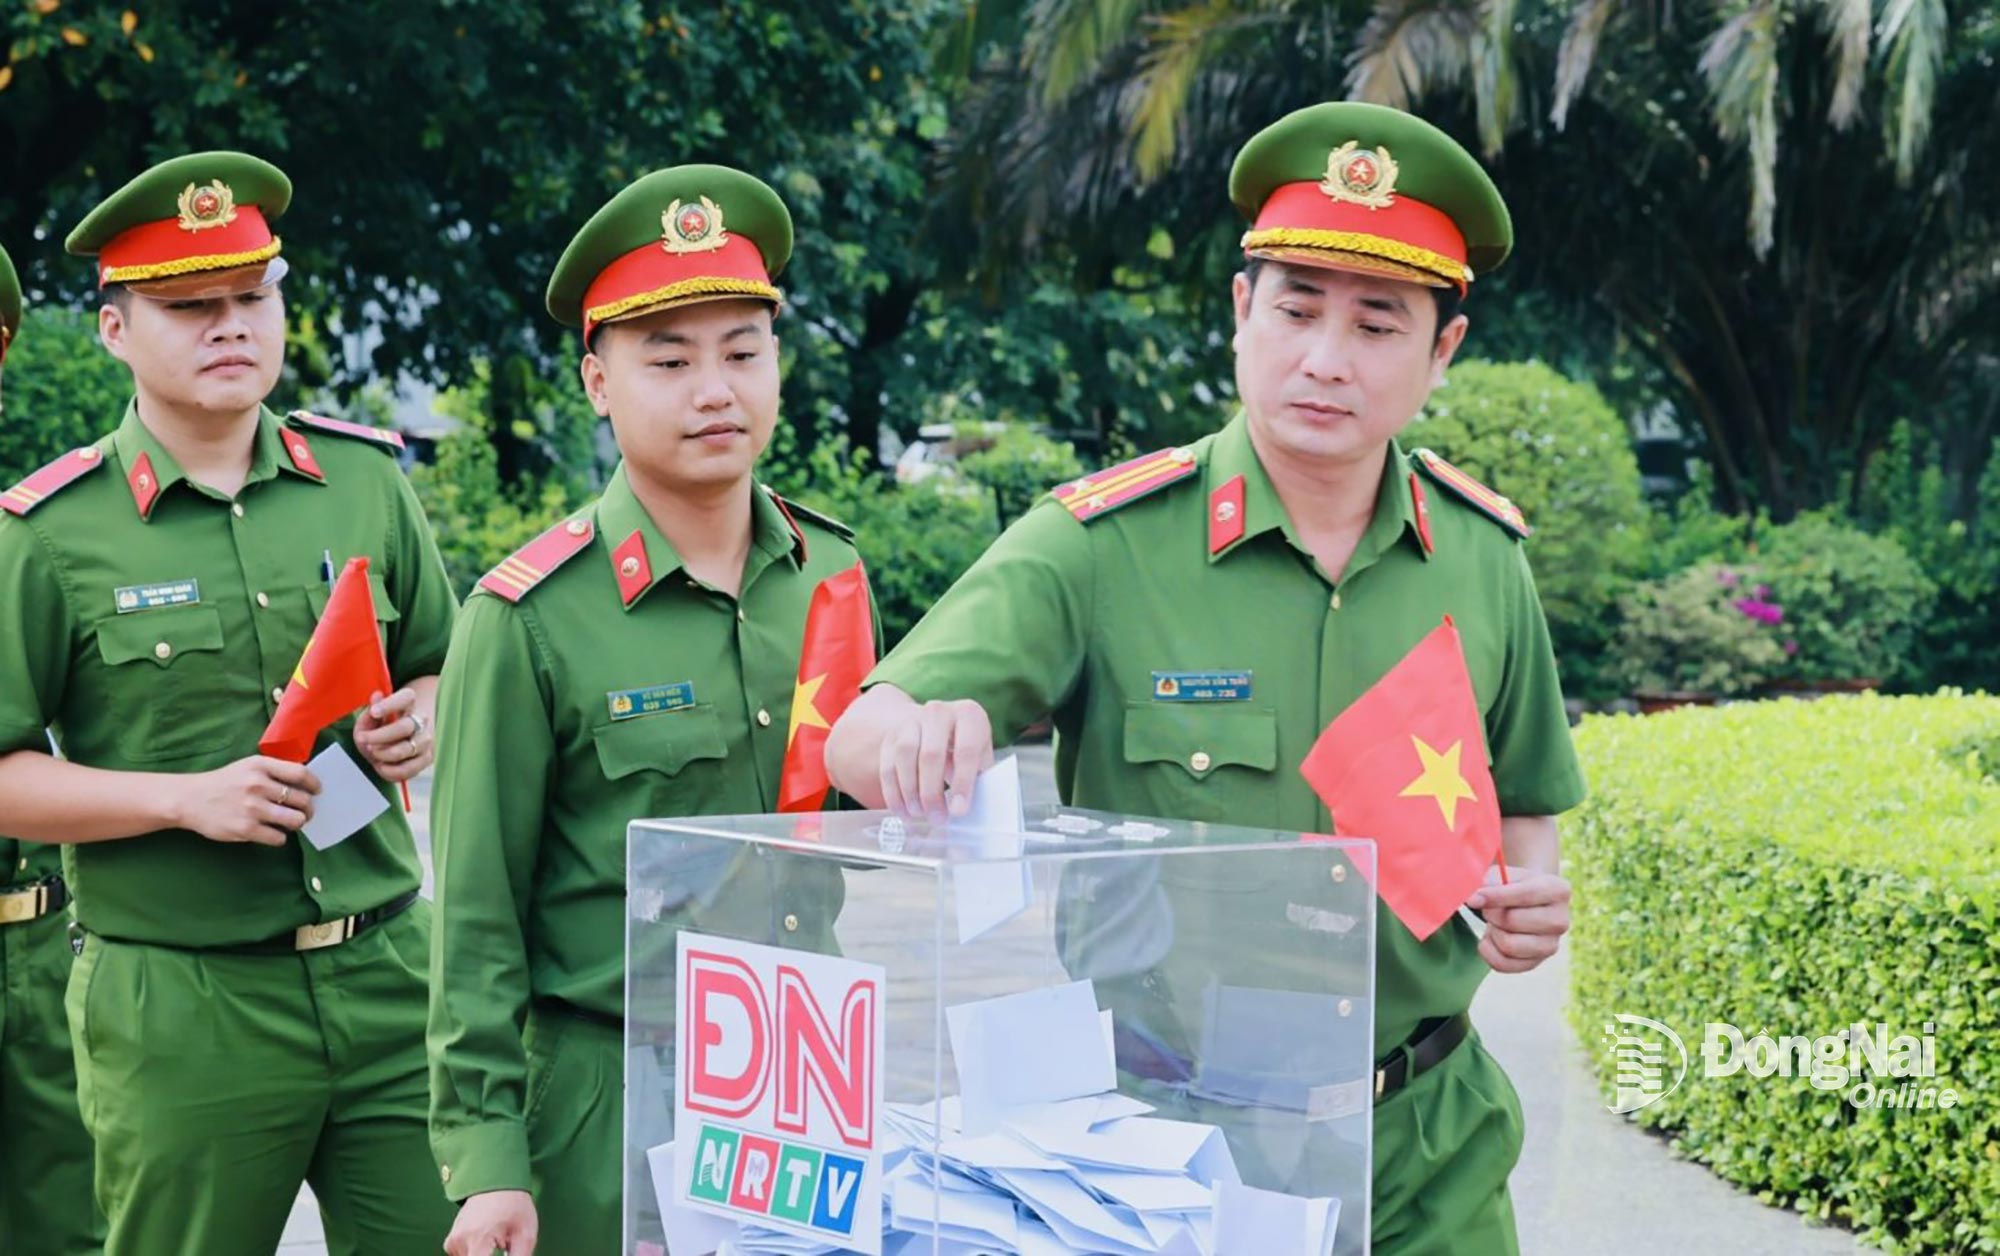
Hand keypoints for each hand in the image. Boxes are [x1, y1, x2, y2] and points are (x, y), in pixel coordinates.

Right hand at [170, 755, 320, 846]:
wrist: (189, 799)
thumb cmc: (224, 782)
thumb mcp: (248, 767)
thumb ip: (273, 771)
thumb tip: (305, 784)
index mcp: (260, 766)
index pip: (300, 773)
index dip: (314, 784)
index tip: (317, 791)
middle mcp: (258, 785)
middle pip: (302, 799)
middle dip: (308, 808)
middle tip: (305, 812)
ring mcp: (252, 808)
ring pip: (295, 820)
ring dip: (297, 823)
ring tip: (291, 822)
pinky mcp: (246, 829)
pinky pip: (279, 838)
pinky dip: (280, 837)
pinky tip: (273, 832)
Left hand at [353, 688, 432, 782]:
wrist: (402, 738)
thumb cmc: (382, 726)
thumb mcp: (371, 718)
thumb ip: (370, 714)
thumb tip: (376, 697)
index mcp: (409, 703)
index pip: (405, 698)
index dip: (389, 705)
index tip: (373, 712)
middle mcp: (422, 721)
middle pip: (405, 727)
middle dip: (380, 736)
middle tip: (363, 740)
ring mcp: (426, 740)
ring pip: (408, 749)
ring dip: (385, 754)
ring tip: (372, 753)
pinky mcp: (426, 759)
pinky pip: (409, 769)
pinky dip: (391, 771)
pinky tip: (380, 765)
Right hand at [444, 1190, 536, 1255]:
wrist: (497, 1182)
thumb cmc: (514, 1206)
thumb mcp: (525, 1235)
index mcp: (478, 1240)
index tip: (503, 1251)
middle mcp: (460, 1242)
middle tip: (503, 1245)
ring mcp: (453, 1242)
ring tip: (498, 1243)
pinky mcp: (451, 1242)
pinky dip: (475, 1255)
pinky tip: (487, 1243)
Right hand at [879, 698, 993, 818]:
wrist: (938, 727)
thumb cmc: (966, 748)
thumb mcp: (981, 757)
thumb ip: (979, 780)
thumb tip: (964, 809)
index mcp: (968, 715)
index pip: (966, 750)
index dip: (962, 783)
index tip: (959, 810)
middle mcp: (938, 712)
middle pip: (930, 754)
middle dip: (932, 792)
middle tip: (937, 818)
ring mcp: (911, 721)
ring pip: (904, 757)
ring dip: (910, 792)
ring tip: (919, 814)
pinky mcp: (892, 735)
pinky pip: (887, 765)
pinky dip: (893, 792)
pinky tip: (903, 810)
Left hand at [1466, 867, 1570, 973]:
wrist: (1528, 903)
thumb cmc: (1513, 885)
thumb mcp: (1504, 873)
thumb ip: (1490, 881)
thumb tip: (1475, 898)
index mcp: (1558, 891)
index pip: (1525, 895)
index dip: (1494, 896)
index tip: (1472, 899)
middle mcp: (1560, 921)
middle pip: (1513, 921)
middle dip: (1492, 914)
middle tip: (1490, 909)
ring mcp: (1551, 945)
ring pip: (1508, 945)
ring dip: (1492, 933)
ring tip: (1495, 923)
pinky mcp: (1536, 963)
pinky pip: (1503, 964)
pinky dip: (1488, 951)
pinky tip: (1491, 938)